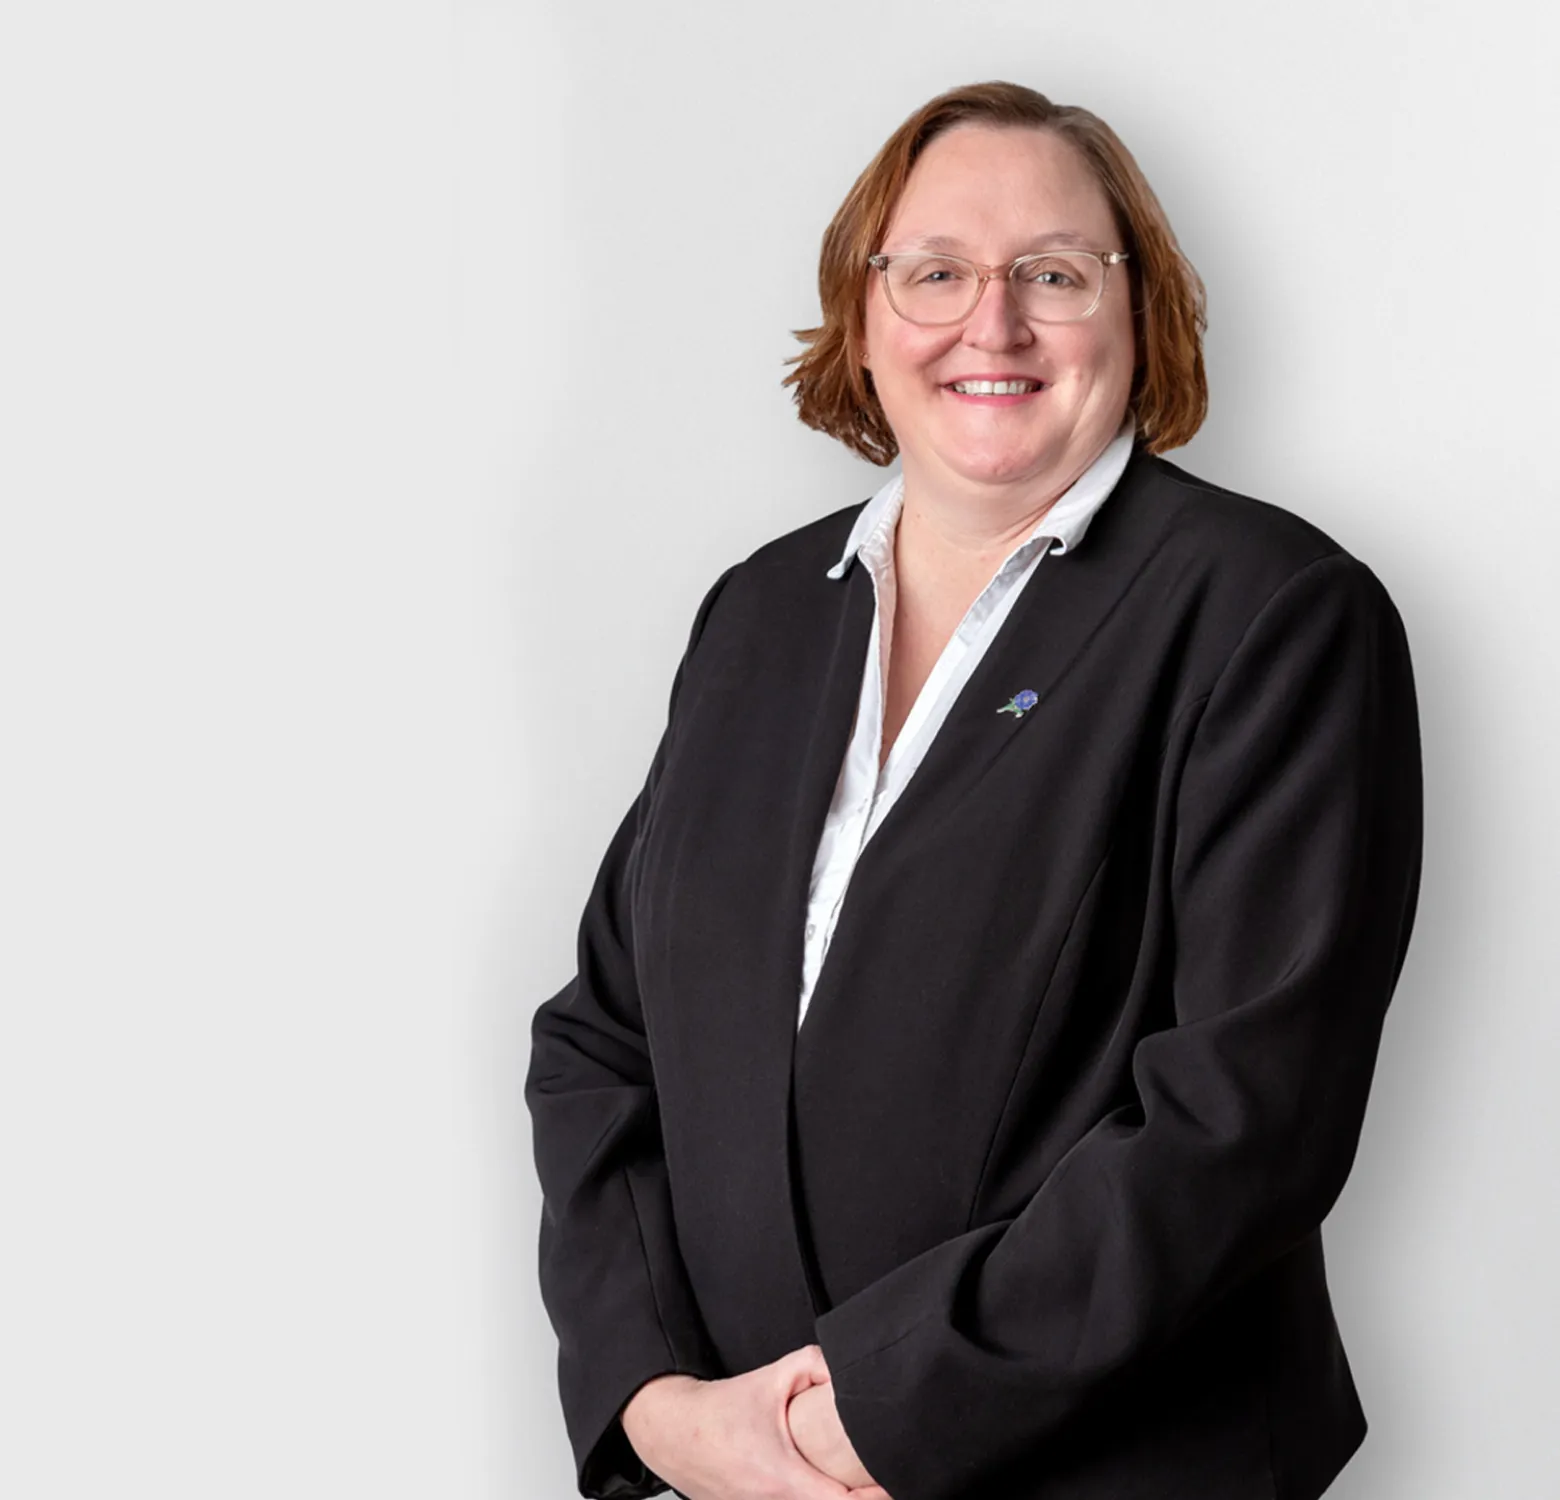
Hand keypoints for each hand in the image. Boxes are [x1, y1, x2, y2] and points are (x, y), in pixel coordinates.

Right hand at [620, 1345, 889, 1499]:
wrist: (673, 1432)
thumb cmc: (719, 1411)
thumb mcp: (770, 1378)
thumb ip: (813, 1366)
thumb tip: (846, 1371)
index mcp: (784, 1479)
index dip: (875, 1496)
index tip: (891, 1480)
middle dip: (858, 1497)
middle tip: (875, 1478)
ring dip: (832, 1498)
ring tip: (849, 1480)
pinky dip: (809, 1497)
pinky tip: (818, 1482)